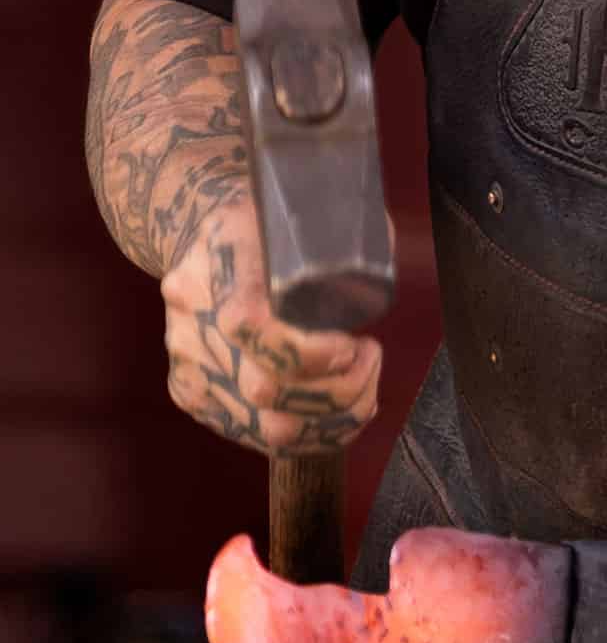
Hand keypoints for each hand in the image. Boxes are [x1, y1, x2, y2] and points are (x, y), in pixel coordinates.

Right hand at [160, 189, 382, 456]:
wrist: (197, 237)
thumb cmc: (265, 221)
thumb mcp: (298, 206)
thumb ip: (343, 233)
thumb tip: (381, 266)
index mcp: (218, 265)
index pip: (250, 325)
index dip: (310, 350)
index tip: (350, 340)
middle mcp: (193, 323)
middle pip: (264, 390)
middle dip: (338, 388)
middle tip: (368, 354)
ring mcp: (190, 367)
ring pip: (266, 428)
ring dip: (333, 418)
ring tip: (362, 382)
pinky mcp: (193, 396)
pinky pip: (257, 436)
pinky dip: (313, 432)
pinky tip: (341, 407)